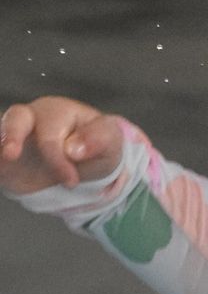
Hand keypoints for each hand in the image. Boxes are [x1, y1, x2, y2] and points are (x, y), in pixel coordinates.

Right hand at [0, 97, 122, 195]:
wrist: (85, 171)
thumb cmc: (96, 149)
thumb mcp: (110, 143)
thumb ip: (99, 139)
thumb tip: (73, 149)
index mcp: (59, 112)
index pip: (50, 130)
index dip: (57, 157)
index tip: (71, 182)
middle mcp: (32, 118)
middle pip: (17, 118)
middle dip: (14, 136)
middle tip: (12, 156)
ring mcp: (15, 136)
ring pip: (1, 129)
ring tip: (3, 156)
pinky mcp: (4, 157)